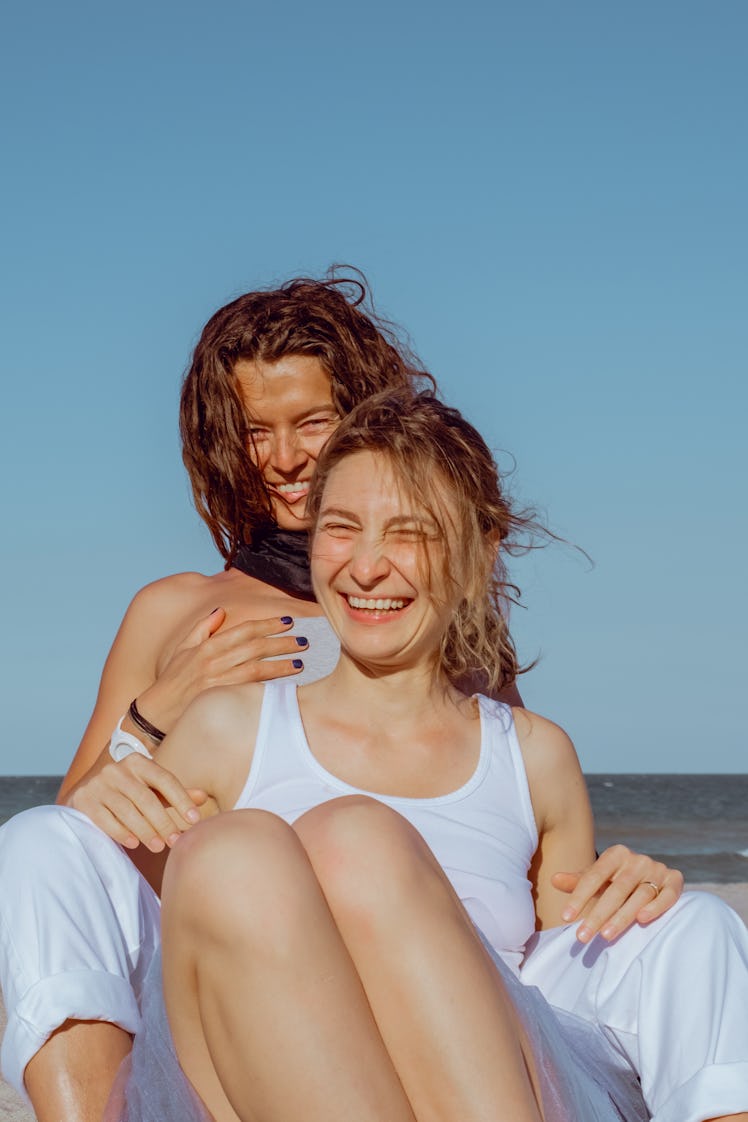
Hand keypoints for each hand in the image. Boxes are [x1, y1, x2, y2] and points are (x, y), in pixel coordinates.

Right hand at [67, 755, 207, 851]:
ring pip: (126, 810)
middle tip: (176, 841)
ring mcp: (98, 784)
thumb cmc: (126, 793)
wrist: (86, 794)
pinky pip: (105, 819)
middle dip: (163, 822)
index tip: (195, 820)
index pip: (164, 779)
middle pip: (146, 798)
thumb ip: (173, 793)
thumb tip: (202, 797)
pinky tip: (133, 843)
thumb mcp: (149, 788)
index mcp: (137, 762)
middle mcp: (117, 769)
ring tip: (158, 846)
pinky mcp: (83, 800)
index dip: (181, 800)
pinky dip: (120, 832)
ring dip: (145, 831)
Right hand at [135, 609, 308, 731]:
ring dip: (280, 664)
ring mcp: (218, 682)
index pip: (244, 630)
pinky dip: (268, 685)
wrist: (157, 712)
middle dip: (281, 642)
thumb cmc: (172, 680)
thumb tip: (221, 611)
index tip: (288, 621)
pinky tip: (285, 684)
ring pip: (256, 669)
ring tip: (300, 662)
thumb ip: (202, 628)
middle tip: (303, 640)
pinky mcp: (221, 700)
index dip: (268, 624)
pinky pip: (250, 689)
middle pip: (255, 647)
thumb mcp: (183, 649)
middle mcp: (214, 662)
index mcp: (207, 647)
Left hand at [552, 845, 683, 943]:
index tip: (565, 918)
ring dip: (622, 916)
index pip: (593, 876)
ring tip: (605, 935)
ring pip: (640, 895)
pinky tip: (642, 920)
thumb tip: (554, 880)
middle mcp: (637, 859)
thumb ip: (578, 881)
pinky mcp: (675, 881)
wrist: (652, 876)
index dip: (579, 897)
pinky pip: (668, 895)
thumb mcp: (597, 879)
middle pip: (616, 889)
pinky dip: (656, 907)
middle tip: (582, 936)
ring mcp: (657, 869)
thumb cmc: (617, 880)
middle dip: (597, 914)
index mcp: (616, 854)